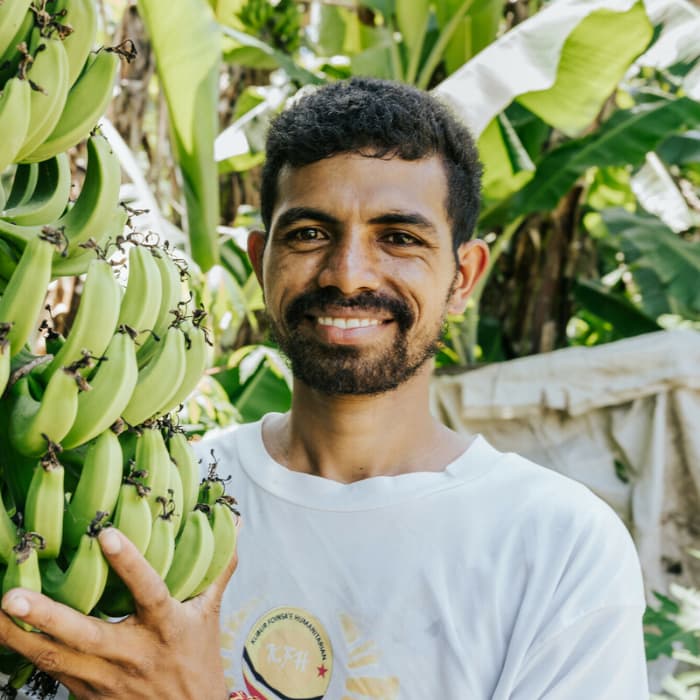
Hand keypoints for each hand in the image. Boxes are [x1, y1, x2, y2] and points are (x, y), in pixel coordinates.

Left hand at [0, 526, 238, 698]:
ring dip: (18, 637)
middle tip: (12, 595)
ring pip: (55, 659)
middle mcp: (133, 654)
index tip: (106, 535)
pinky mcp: (87, 695)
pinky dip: (24, 653)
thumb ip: (217, 568)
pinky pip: (51, 672)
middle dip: (46, 616)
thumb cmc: (198, 662)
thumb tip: (232, 523)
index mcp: (167, 628)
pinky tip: (3, 632)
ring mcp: (105, 680)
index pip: (149, 592)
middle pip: (85, 636)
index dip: (130, 565)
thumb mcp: (210, 614)